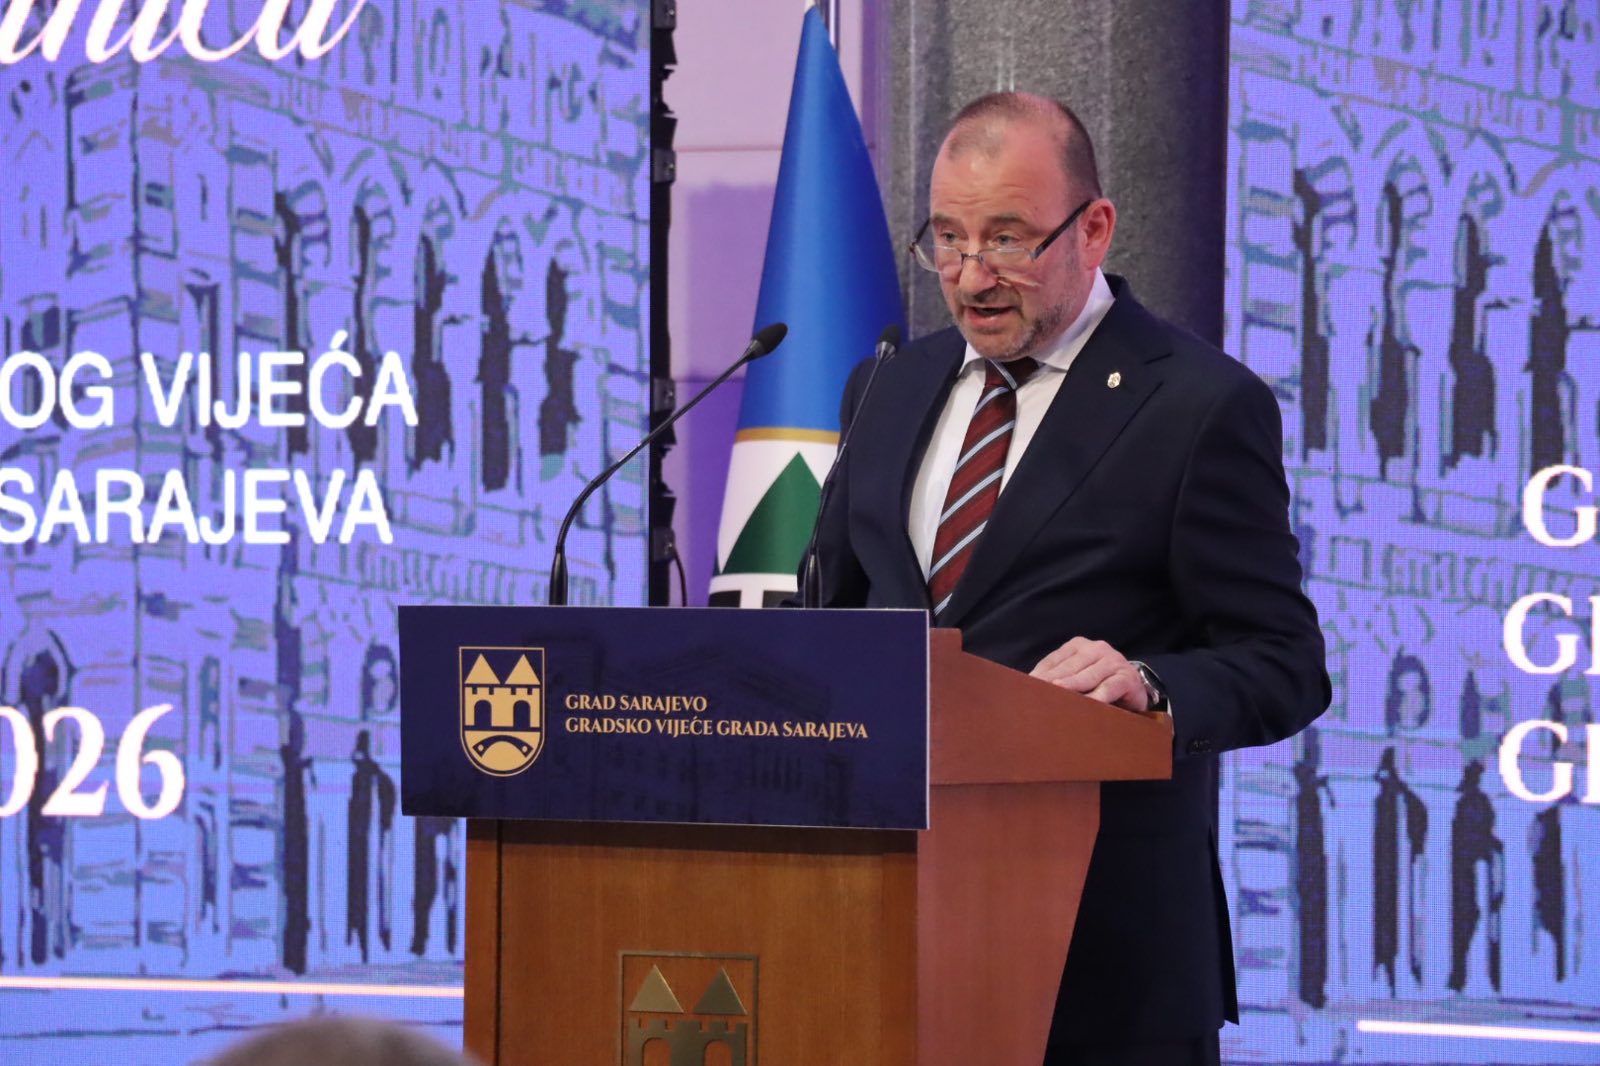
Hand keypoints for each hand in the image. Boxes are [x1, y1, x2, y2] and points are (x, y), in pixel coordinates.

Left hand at [1030, 637, 1148, 711]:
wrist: (1134, 689)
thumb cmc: (1098, 684)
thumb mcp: (1076, 677)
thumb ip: (1056, 679)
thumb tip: (1029, 689)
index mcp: (1078, 646)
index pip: (1054, 661)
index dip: (1039, 675)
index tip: (1025, 688)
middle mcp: (1096, 649)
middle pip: (1069, 669)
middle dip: (1052, 683)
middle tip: (1036, 696)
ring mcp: (1113, 661)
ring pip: (1088, 677)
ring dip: (1072, 688)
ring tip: (1057, 699)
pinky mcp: (1127, 677)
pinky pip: (1110, 687)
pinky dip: (1099, 697)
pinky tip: (1088, 704)